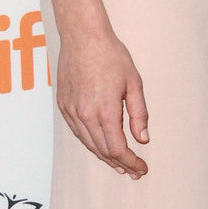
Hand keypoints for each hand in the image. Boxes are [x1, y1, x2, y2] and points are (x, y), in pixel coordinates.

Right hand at [55, 26, 149, 177]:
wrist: (83, 37)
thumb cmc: (111, 55)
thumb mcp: (134, 82)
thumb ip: (139, 113)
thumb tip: (143, 139)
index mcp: (104, 110)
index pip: (117, 149)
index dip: (131, 162)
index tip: (142, 167)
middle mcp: (85, 115)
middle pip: (102, 151)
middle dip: (120, 164)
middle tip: (135, 171)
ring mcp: (71, 112)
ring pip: (89, 144)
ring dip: (105, 157)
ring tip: (120, 164)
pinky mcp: (64, 107)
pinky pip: (78, 133)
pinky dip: (91, 143)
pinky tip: (101, 145)